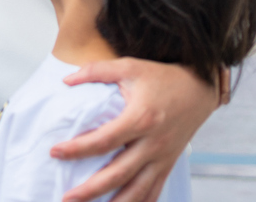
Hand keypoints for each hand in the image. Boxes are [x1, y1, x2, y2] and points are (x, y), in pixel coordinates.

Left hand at [50, 58, 216, 201]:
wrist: (200, 88)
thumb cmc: (162, 77)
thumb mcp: (129, 66)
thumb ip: (96, 71)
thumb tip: (65, 80)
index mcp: (141, 118)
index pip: (104, 140)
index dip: (78, 149)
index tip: (55, 152)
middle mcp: (153, 143)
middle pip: (118, 173)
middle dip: (91, 189)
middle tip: (67, 197)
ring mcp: (163, 157)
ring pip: (137, 190)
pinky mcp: (169, 164)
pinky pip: (154, 191)